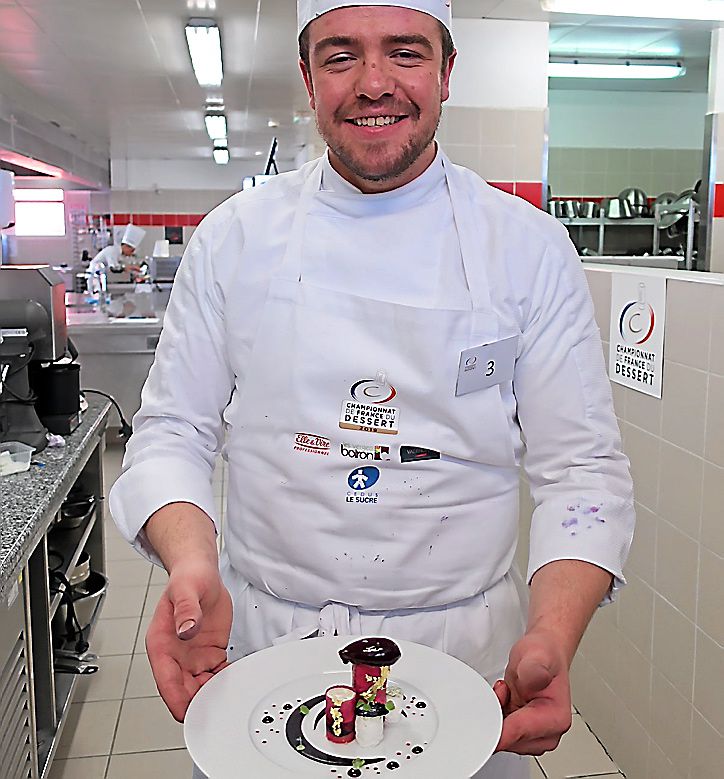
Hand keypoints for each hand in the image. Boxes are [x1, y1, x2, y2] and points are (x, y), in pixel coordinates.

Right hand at [146, 559, 232, 721]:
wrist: (200, 573)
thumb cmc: (187, 579)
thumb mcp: (186, 590)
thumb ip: (187, 611)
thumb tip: (186, 630)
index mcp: (161, 643)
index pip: (166, 680)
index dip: (176, 699)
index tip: (187, 714)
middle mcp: (175, 655)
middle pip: (184, 690)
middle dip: (197, 704)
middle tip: (215, 712)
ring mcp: (192, 656)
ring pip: (200, 687)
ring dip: (212, 695)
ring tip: (230, 699)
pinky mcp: (209, 653)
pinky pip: (217, 674)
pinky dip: (225, 681)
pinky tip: (236, 682)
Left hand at [493, 629, 571, 754]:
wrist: (542, 654)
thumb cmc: (543, 655)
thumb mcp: (537, 655)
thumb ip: (534, 669)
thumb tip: (533, 680)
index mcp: (556, 719)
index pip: (517, 734)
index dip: (496, 727)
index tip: (484, 714)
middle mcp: (548, 733)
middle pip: (509, 742)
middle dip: (497, 717)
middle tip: (502, 691)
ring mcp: (535, 735)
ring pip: (503, 739)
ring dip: (497, 715)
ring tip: (507, 691)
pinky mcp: (524, 732)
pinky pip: (501, 732)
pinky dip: (496, 715)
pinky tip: (504, 699)